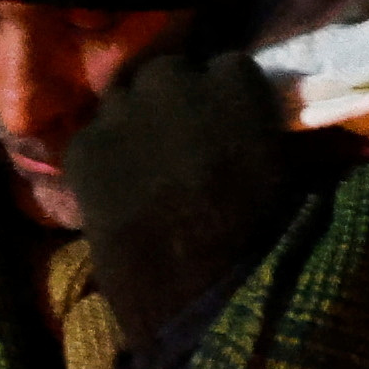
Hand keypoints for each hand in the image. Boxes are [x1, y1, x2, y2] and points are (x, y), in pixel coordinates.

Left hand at [58, 51, 306, 342]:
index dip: (227, 98)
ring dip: (136, 121)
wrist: (202, 303)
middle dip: (176, 98)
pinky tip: (118, 188)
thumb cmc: (265, 245)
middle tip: (185, 140)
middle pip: (169, 71)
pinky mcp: (84, 150)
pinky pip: (93, 136)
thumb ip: (259, 131)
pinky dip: (105, 155)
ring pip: (124, 98)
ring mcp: (122, 114)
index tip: (230, 124)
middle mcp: (175, 83)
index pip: (228, 66)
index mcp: (236, 86)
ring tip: (147, 163)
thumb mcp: (284, 173)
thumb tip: (250, 126)